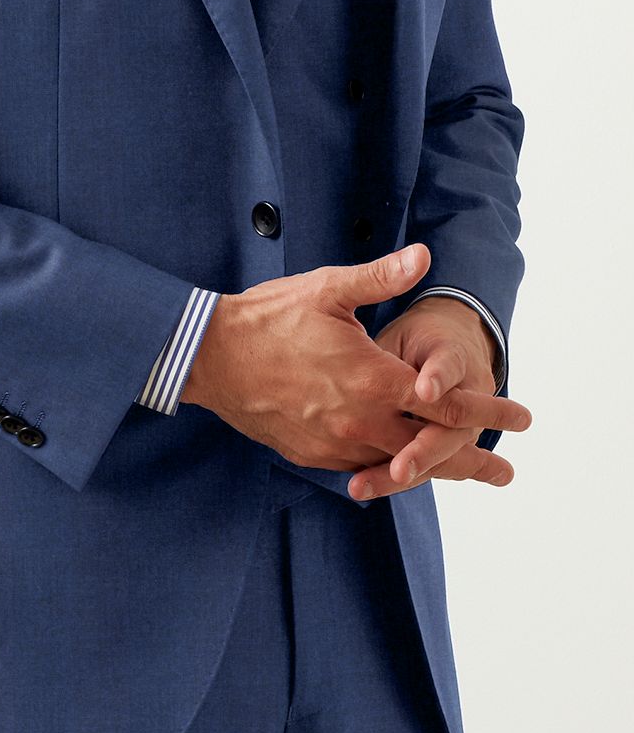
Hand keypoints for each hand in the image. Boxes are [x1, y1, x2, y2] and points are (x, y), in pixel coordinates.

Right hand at [182, 244, 530, 483]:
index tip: (522, 417)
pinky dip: (386, 467)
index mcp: (374, 379)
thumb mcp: (328, 289)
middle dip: (473, 460)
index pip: (448, 402)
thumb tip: (425, 257)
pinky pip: (359, 468)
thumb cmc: (268, 319)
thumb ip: (381, 277)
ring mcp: (335, 444)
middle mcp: (361, 421)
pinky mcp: (311, 455)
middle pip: (432, 448)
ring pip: (397, 465)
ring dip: (431, 470)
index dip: (489, 410)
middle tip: (505, 472)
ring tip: (462, 475)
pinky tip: (396, 464)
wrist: (209, 357)